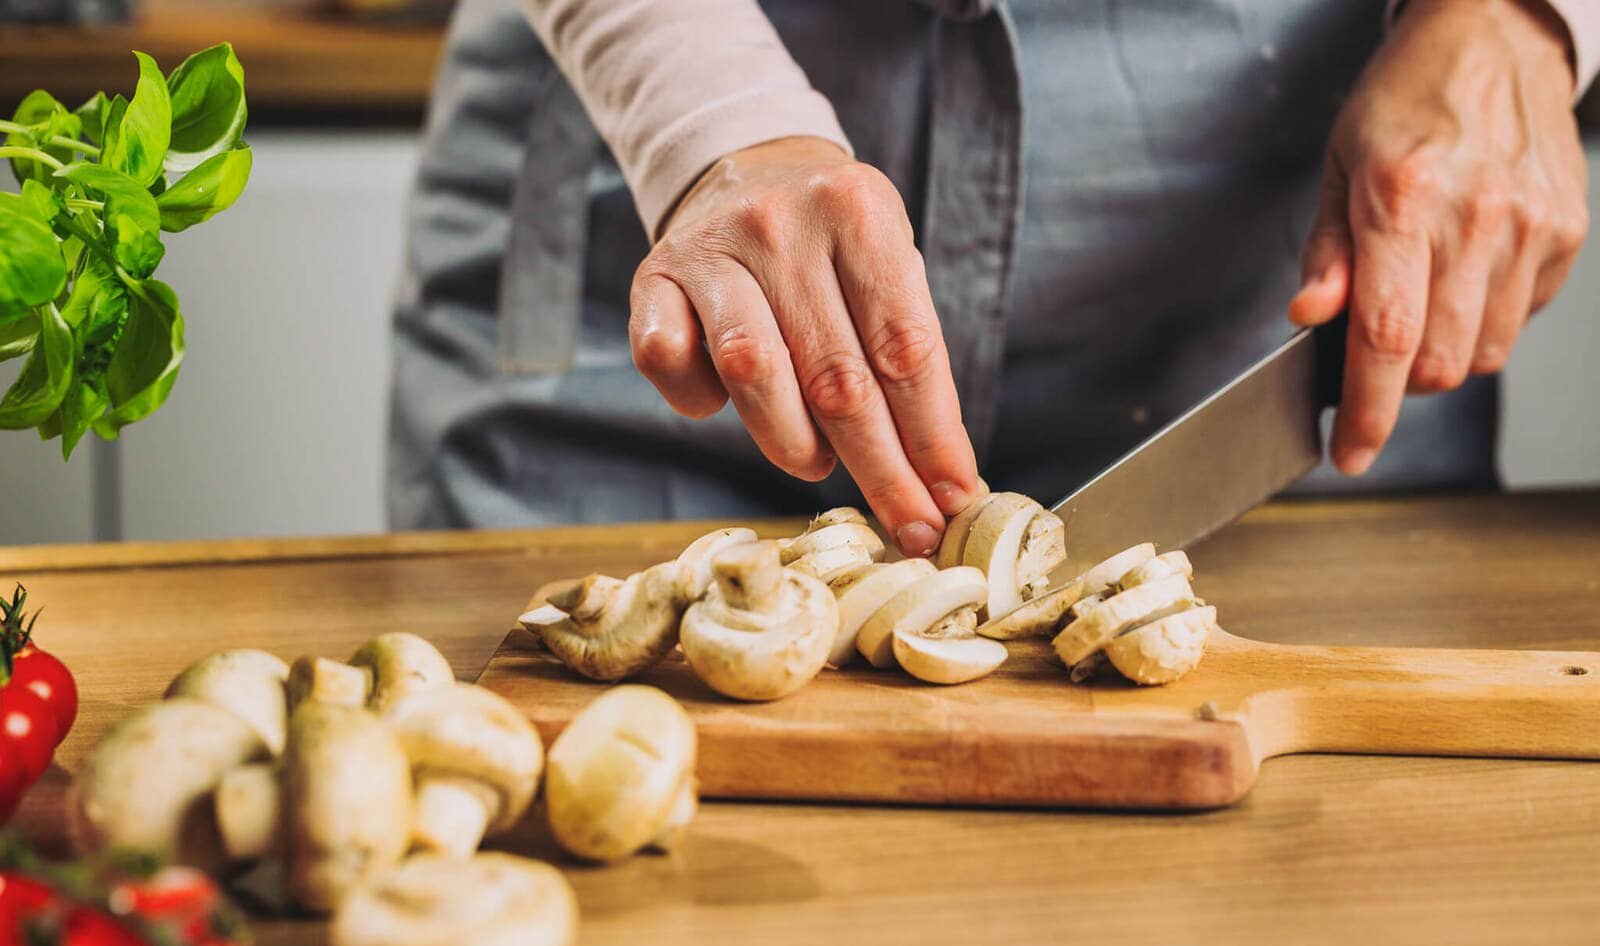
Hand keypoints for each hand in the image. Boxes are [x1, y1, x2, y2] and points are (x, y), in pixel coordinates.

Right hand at [629, 136, 983, 554]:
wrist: (747, 168)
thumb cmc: (834, 245)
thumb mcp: (887, 268)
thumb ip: (908, 359)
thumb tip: (942, 480)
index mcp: (860, 212)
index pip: (905, 350)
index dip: (932, 438)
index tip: (953, 500)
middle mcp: (783, 224)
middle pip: (838, 379)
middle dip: (881, 470)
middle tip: (910, 528)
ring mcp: (713, 248)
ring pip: (754, 375)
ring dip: (794, 445)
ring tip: (818, 464)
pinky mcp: (654, 277)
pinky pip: (669, 363)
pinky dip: (699, 402)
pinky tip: (725, 404)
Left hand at [1290, 0, 1588, 474]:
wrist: (1493, 40)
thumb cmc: (1403, 103)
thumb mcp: (1337, 166)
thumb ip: (1325, 252)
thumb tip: (1309, 319)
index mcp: (1404, 199)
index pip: (1385, 336)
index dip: (1367, 410)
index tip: (1350, 453)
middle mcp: (1476, 216)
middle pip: (1440, 362)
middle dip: (1400, 387)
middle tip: (1373, 367)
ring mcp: (1531, 225)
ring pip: (1485, 353)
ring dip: (1443, 358)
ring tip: (1419, 304)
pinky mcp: (1566, 232)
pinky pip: (1521, 319)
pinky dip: (1484, 322)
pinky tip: (1463, 276)